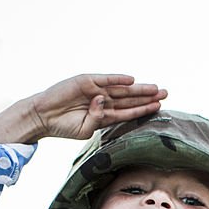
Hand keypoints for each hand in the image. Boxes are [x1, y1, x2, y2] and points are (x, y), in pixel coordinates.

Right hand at [0, 74, 166, 143]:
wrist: (42, 117)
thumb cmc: (64, 126)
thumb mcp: (86, 129)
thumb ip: (99, 118)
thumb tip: (104, 100)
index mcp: (105, 114)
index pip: (129, 111)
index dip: (144, 108)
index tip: (159, 107)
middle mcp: (103, 100)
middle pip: (130, 98)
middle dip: (148, 96)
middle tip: (166, 93)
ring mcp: (95, 89)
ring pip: (121, 89)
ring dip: (138, 88)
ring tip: (155, 88)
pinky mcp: (85, 81)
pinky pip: (104, 79)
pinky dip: (117, 79)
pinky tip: (131, 80)